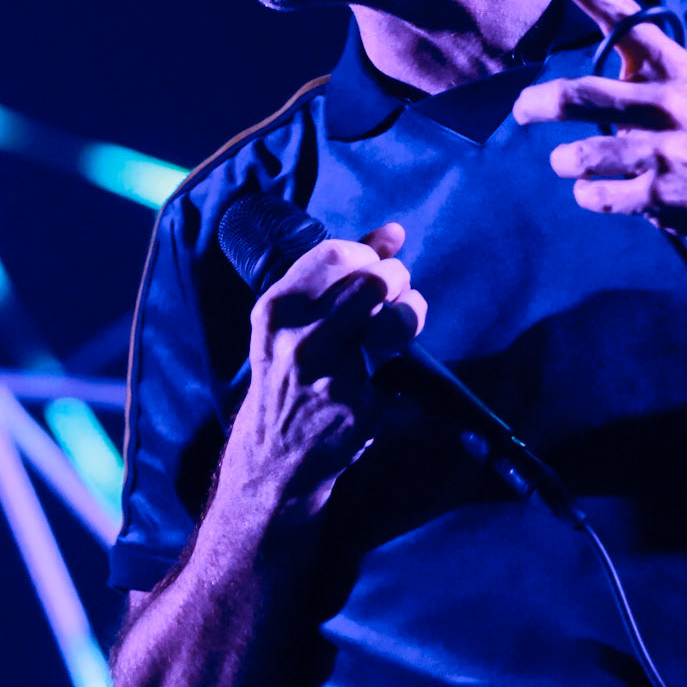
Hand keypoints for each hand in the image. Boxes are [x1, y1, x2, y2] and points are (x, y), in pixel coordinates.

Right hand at [232, 223, 425, 517]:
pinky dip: (402, 362)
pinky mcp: (363, 409)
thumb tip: (393, 232)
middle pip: (375, 281)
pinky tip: (385, 370)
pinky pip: (404, 366)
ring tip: (399, 322)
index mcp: (277, 310)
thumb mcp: (290, 320)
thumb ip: (336, 270)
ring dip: (411, 312)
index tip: (371, 266)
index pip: (338, 254)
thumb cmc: (287, 373)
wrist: (274, 455)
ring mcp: (334, 377)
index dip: (368, 254)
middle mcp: (302, 341)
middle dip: (396, 279)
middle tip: (393, 292)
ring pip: (399, 319)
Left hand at [511, 0, 686, 266]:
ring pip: (584, 154)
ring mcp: (665, 152)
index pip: (626, 18)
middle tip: (522, 109)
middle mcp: (669, 105)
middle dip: (540, 103)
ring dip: (565, 160)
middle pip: (583, 95)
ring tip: (565, 161)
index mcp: (681, 69)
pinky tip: (594, 193)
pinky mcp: (663, 196)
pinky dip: (589, 196)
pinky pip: (602, 196)